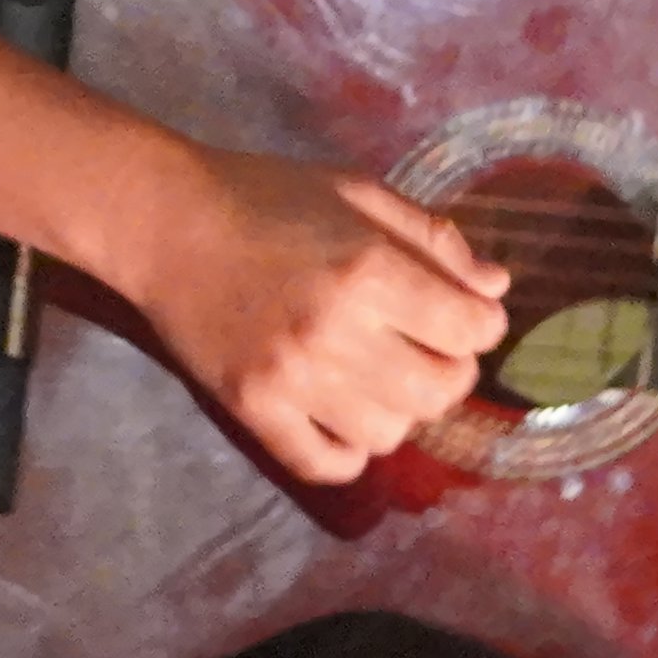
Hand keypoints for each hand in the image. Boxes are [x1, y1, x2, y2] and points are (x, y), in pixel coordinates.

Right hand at [99, 141, 510, 485]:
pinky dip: (348, 450)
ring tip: (376, 379)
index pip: (474, 329)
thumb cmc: (265, 197)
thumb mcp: (357, 193)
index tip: (457, 313)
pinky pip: (327, 464)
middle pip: (441, 391)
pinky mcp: (253, 410)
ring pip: (390, 434)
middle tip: (424, 350)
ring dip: (398, 409)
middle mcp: (336, 333)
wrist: (162, 223)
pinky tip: (340, 416)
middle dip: (449, 371)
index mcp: (369, 270)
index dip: (479, 321)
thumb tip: (495, 290)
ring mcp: (291, 380)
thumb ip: (431, 239)